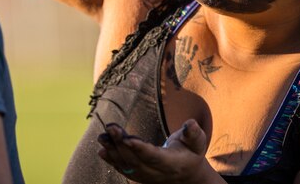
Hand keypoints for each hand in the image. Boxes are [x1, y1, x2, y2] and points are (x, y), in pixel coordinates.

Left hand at [97, 120, 222, 183]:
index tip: (127, 138)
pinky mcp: (139, 176)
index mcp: (172, 164)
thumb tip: (190, 123)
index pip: (154, 157)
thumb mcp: (197, 142)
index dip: (140, 149)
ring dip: (113, 152)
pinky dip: (112, 160)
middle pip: (137, 161)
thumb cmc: (191, 152)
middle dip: (121, 145)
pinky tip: (102, 149)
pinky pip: (124, 169)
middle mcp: (157, 173)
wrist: (187, 174)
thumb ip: (193, 133)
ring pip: (128, 166)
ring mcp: (147, 177)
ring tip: (102, 137)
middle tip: (110, 128)